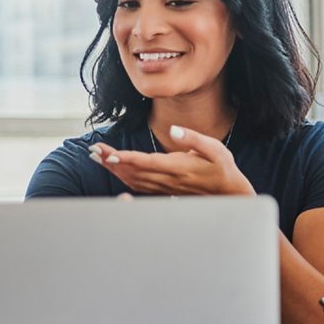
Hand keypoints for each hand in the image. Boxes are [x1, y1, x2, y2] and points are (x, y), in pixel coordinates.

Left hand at [88, 125, 254, 195]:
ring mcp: (164, 187)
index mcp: (178, 167)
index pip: (147, 163)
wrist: (229, 193)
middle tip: (93, 150)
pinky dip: (123, 178)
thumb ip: (193, 139)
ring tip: (96, 157)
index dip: (127, 159)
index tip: (110, 155)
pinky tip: (113, 170)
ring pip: (133, 179)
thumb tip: (174, 130)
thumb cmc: (222, 168)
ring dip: (114, 169)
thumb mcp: (215, 149)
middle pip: (134, 171)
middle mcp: (167, 179)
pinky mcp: (163, 190)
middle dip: (112, 161)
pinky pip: (138, 185)